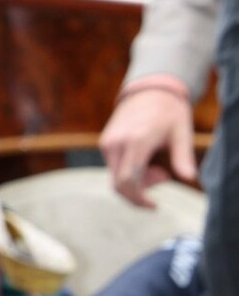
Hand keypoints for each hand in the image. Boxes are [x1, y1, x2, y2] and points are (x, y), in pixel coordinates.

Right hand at [101, 82, 199, 206]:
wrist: (148, 90)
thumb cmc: (169, 111)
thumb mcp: (181, 133)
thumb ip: (183, 157)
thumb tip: (190, 178)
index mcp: (136, 141)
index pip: (129, 181)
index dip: (140, 199)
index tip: (155, 205)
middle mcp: (117, 142)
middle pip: (120, 184)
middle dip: (139, 192)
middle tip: (163, 176)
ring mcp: (108, 142)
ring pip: (116, 177)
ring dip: (136, 181)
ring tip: (157, 165)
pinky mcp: (106, 142)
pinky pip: (113, 167)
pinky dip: (128, 172)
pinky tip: (146, 159)